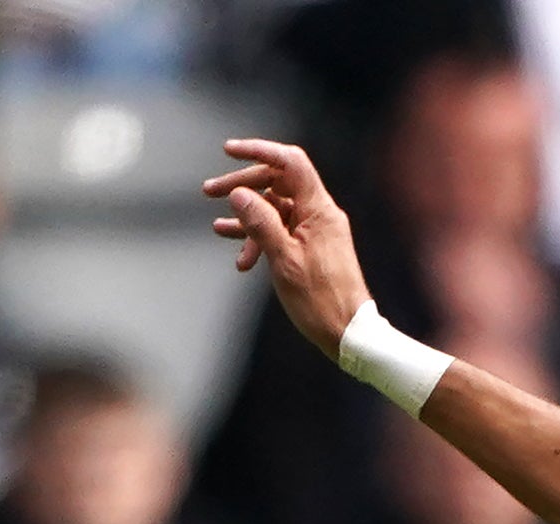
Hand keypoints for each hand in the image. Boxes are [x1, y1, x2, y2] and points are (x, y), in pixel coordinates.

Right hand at [204, 136, 374, 356]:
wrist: (349, 336)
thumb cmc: (322, 301)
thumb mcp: (283, 260)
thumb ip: (260, 223)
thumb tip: (239, 193)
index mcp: (319, 211)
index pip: (290, 163)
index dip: (259, 151)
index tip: (228, 150)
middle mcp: (320, 215)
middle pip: (277, 183)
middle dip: (242, 185)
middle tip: (210, 192)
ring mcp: (316, 232)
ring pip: (275, 210)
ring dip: (245, 216)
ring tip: (217, 226)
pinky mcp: (312, 249)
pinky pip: (281, 232)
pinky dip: (259, 239)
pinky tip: (238, 254)